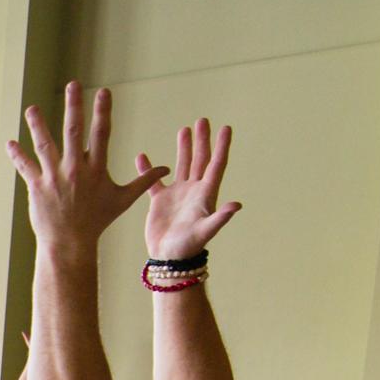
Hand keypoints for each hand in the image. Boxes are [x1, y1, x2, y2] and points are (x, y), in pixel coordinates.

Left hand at [7, 81, 164, 245]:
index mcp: (96, 169)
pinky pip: (26, 167)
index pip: (102, 133)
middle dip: (74, 106)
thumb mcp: (123, 200)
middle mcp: (75, 169)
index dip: (103, 111)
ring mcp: (55, 177)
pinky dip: (17, 155)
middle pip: (74, 132)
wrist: (71, 243)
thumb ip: (143, 182)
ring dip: (38, 125)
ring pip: (45, 145)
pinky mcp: (37, 187)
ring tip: (31, 108)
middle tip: (73, 85)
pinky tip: (10, 142)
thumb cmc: (97, 221)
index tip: (104, 91)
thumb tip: (164, 170)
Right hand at [139, 117, 240, 260]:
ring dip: (184, 147)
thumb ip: (220, 217)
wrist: (169, 259)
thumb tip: (237, 205)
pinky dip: (148, 168)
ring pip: (182, 165)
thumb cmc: (188, 247)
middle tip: (203, 120)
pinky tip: (142, 156)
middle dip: (202, 140)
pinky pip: (153, 181)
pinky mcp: (160, 201)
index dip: (222, 146)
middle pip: (200, 160)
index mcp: (205, 194)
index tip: (226, 128)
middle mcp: (193, 191)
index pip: (216, 165)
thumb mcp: (206, 231)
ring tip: (184, 129)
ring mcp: (177, 195)